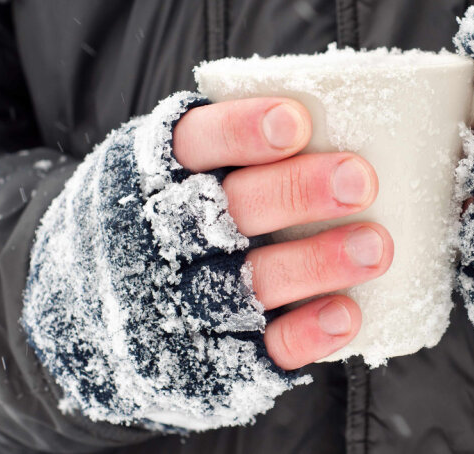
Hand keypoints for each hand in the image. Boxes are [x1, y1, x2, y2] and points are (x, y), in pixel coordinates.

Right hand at [172, 97, 393, 369]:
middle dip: (296, 193)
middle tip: (360, 180)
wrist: (98, 317)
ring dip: (316, 263)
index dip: (241, 132)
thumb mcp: (175, 170)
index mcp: (155, 175)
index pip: (194, 145)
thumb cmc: (170, 218)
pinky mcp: (210, 356)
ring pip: (250, 282)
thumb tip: (339, 116)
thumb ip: (235, 149)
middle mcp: (162, 238)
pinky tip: (346, 313)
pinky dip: (305, 332)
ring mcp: (183, 302)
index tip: (296, 122)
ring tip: (375, 246)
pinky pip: (259, 347)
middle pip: (228, 212)